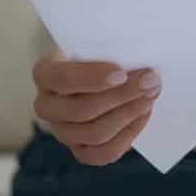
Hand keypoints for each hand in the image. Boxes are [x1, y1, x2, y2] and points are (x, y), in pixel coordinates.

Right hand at [31, 49, 162, 165]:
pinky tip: (142, 115)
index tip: (122, 73)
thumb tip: (138, 56)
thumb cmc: (94, 53)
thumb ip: (108, 47)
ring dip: (128, 115)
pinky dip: (127, 136)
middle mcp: (46, 106)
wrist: (90, 72)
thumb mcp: (94, 42)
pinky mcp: (79, 148)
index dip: (92, 78)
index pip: (63, 79)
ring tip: (150, 97)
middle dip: (121, 96)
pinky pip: (103, 153)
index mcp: (45, 74)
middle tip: (150, 81)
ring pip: (94, 134)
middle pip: (81, 110)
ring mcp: (61, 131)